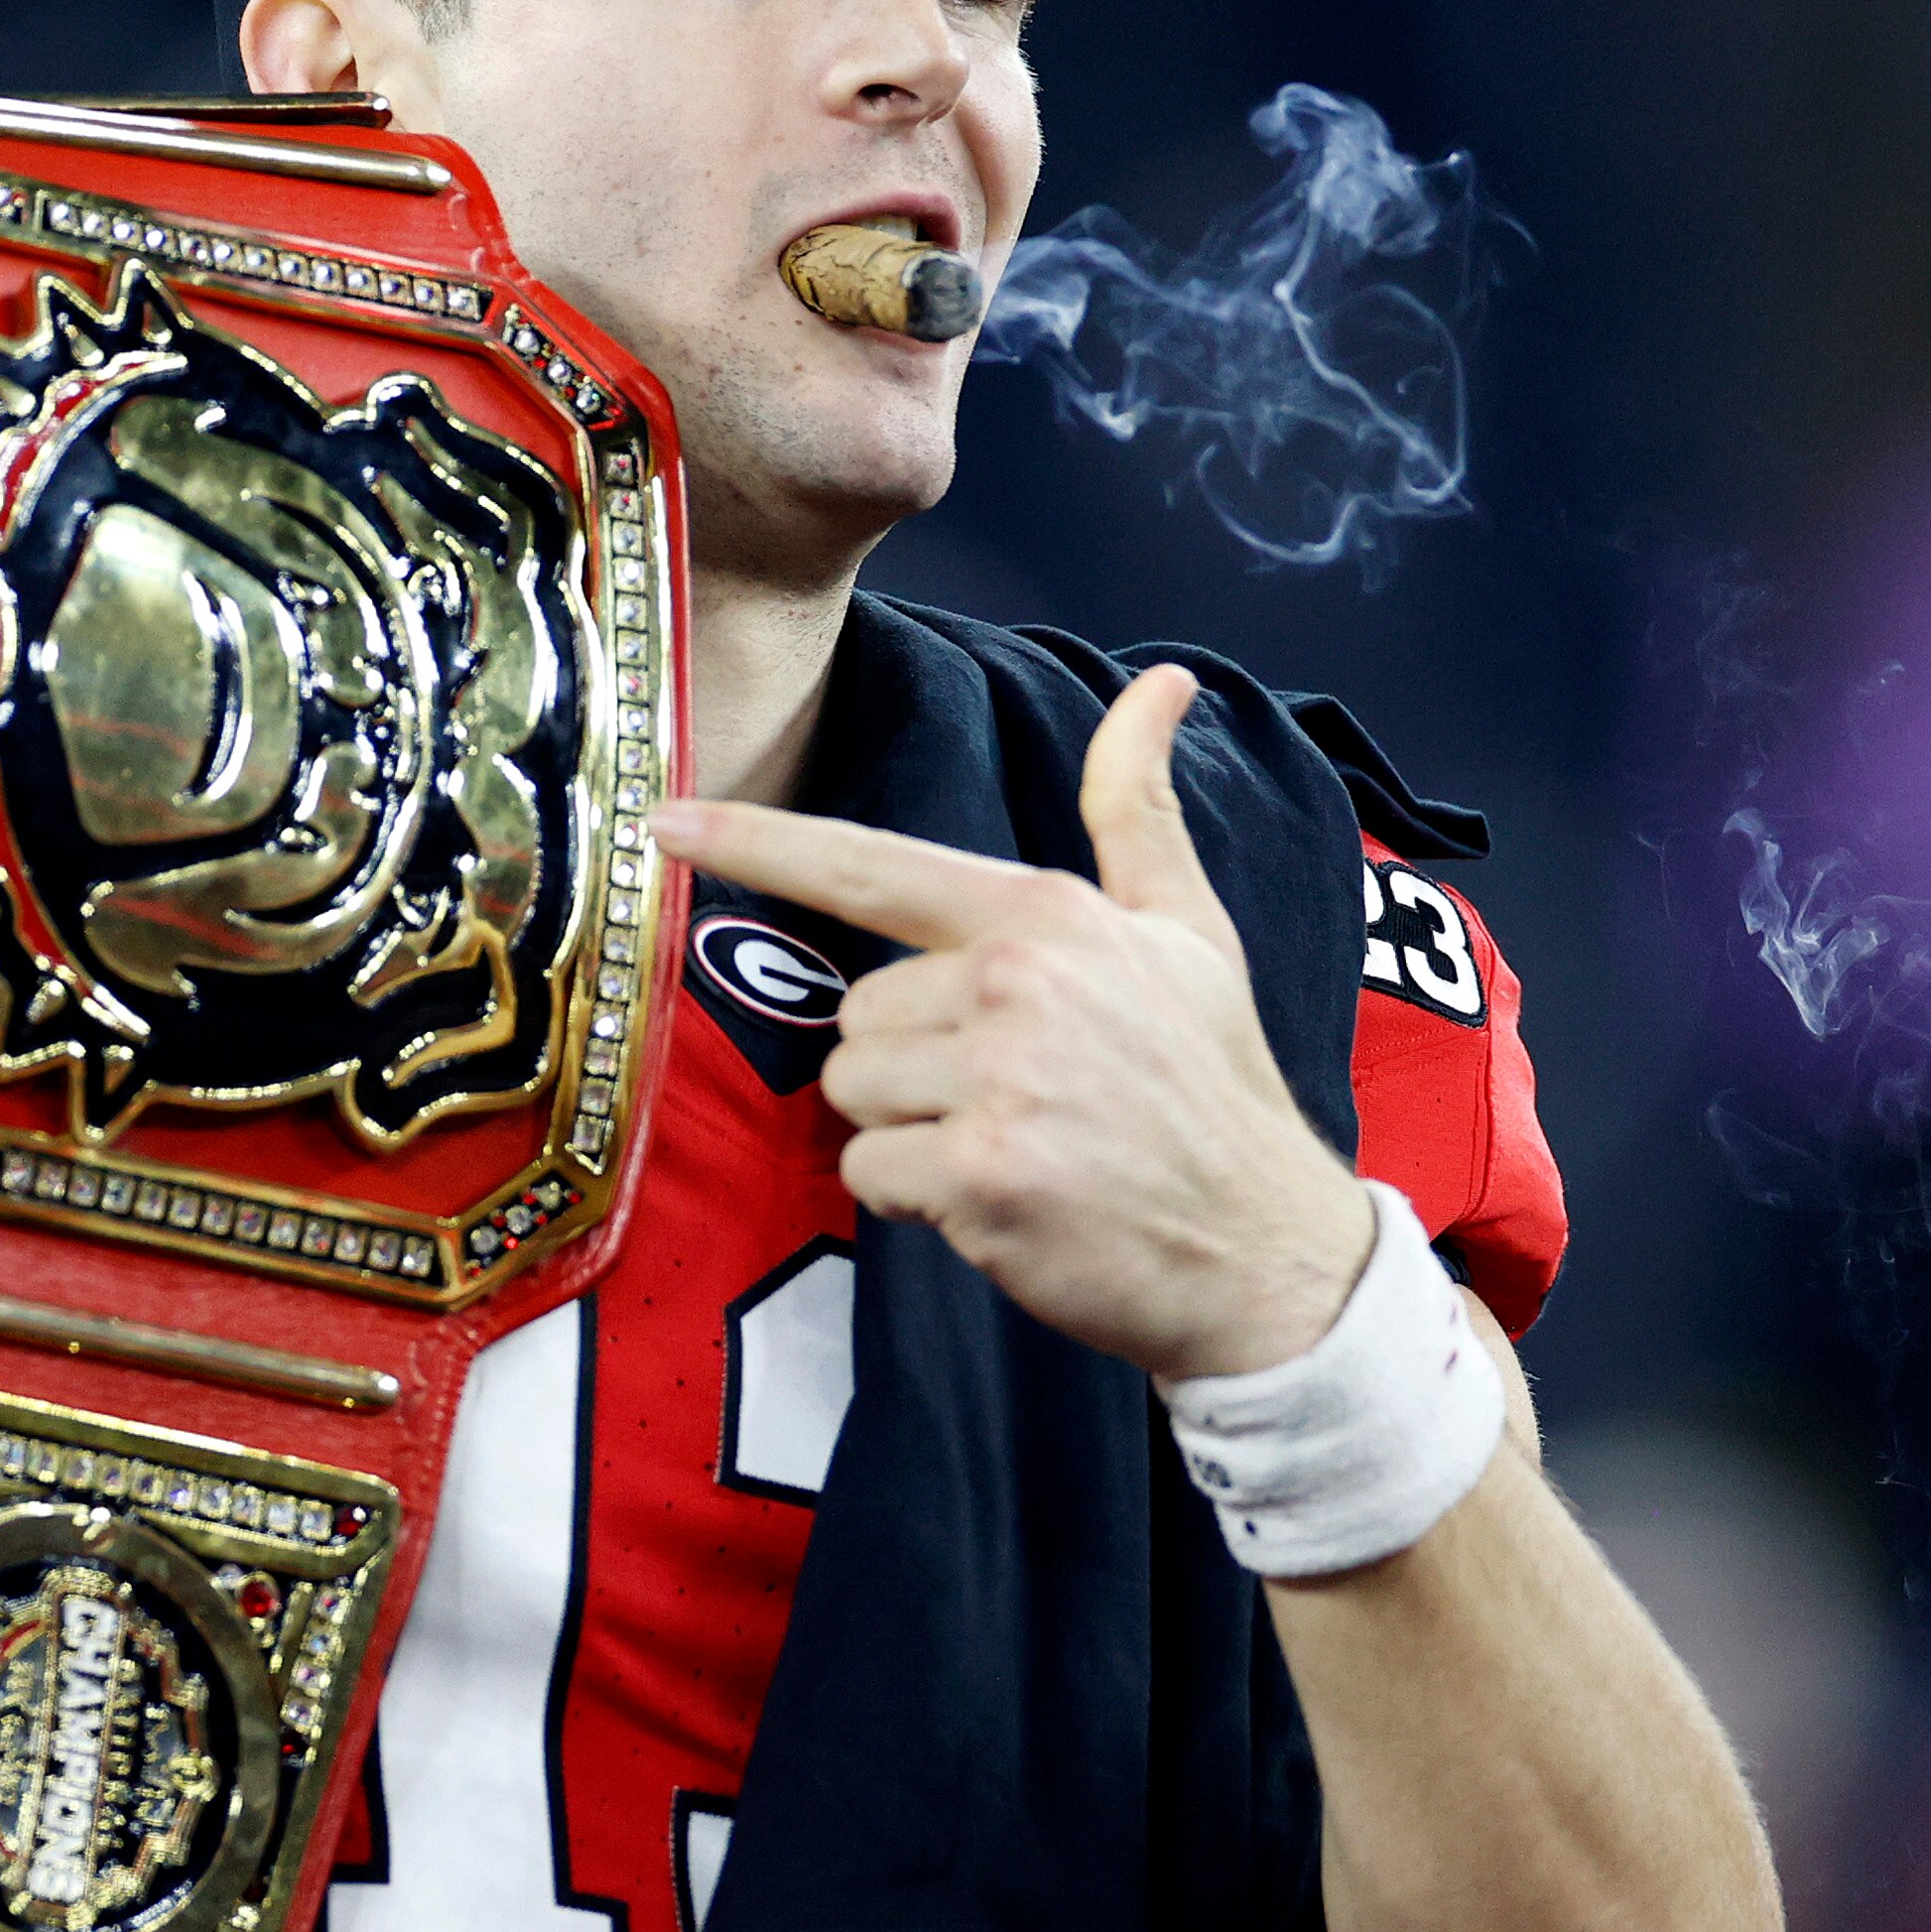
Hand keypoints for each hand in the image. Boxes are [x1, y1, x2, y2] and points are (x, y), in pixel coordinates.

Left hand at [653, 666, 1377, 1382]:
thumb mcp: (1187, 929)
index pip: (870, 865)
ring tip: (1018, 1146)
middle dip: (910, 1064)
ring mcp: (999, 1081)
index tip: (664, 820)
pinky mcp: (983, 1176)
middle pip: (855, 1014)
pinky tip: (1007, 1202)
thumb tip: (1159, 683)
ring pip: (852, 1094)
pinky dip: (920, 1200)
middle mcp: (1015, 984)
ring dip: (912, 1134)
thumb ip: (1138, 809)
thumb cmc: (1212, 1087)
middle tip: (1019, 1098)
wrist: (1267, 1249)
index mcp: (1045, 915)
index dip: (757, 841)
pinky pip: (871, 1173)